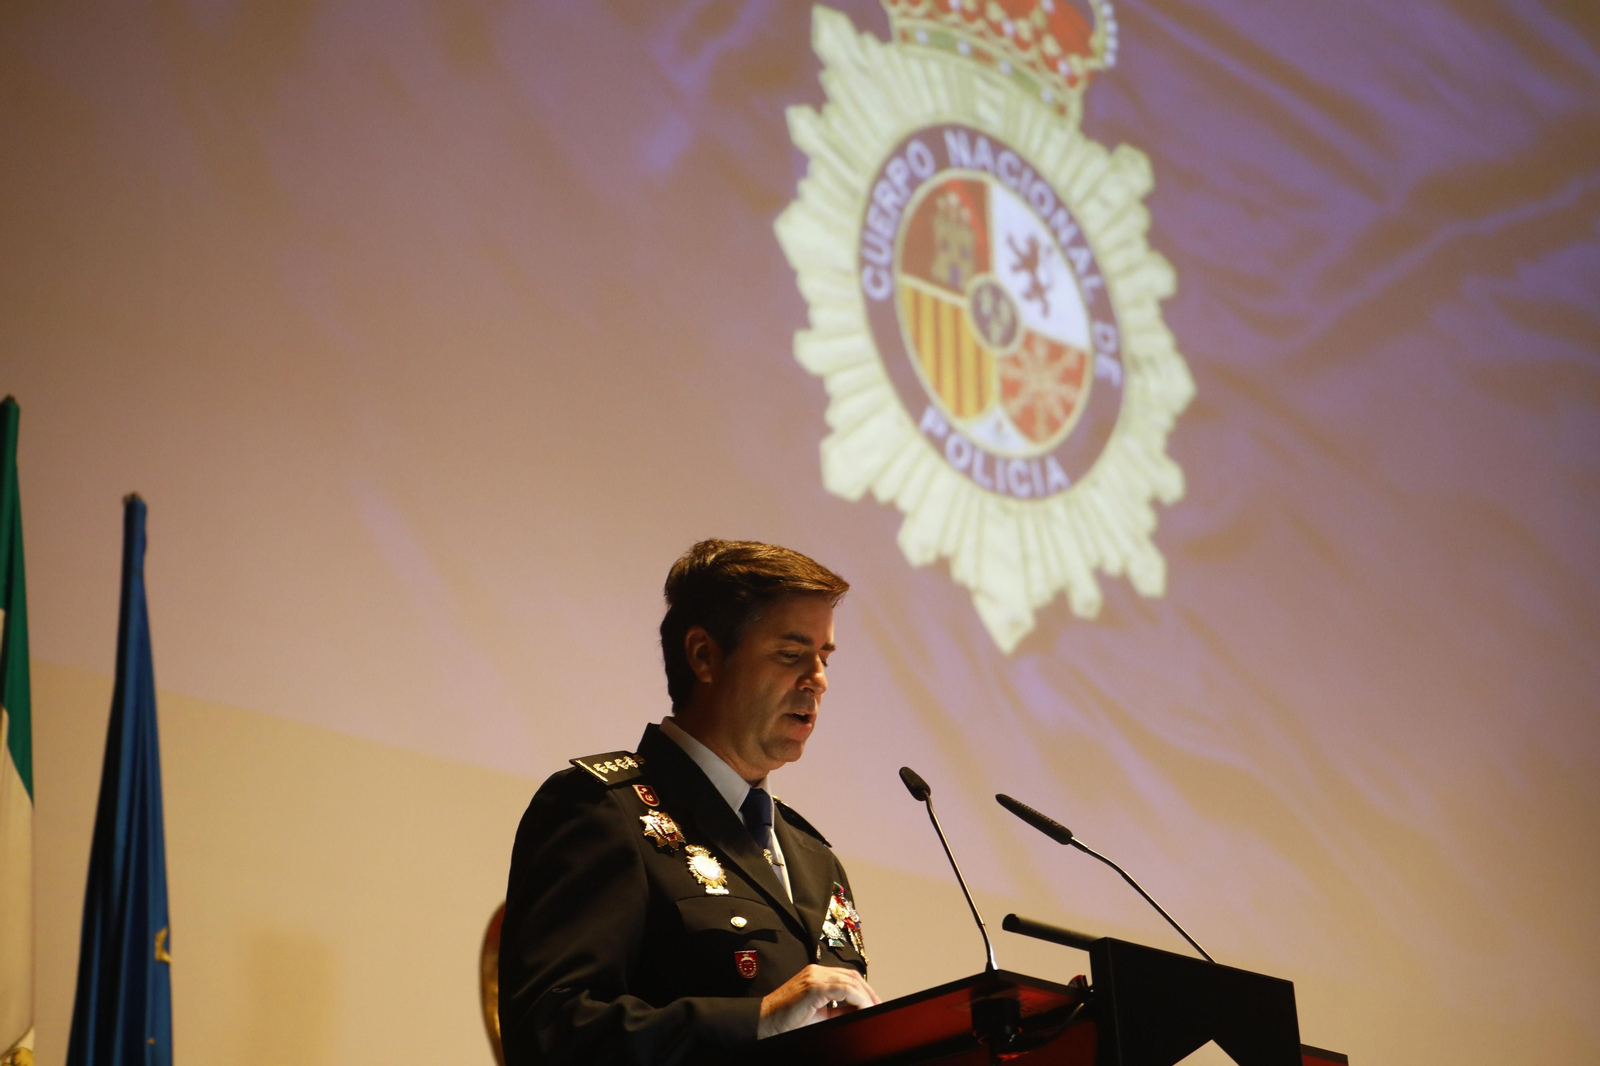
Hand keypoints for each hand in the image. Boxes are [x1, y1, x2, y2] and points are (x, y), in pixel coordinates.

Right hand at [757, 964, 881, 1038]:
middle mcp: (816, 971)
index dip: (864, 989)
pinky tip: (862, 1008)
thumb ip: (839, 1011)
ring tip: (873, 1009)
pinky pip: (843, 989)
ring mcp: (814, 976)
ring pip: (850, 980)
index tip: (874, 1004)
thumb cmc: (787, 1020)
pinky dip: (856, 998)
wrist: (764, 1022)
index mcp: (816, 975)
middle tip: (878, 1007)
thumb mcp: (820, 1015)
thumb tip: (860, 1011)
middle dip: (869, 992)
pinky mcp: (813, 986)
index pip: (847, 976)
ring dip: (865, 996)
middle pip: (852, 976)